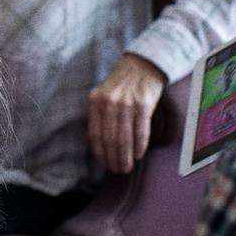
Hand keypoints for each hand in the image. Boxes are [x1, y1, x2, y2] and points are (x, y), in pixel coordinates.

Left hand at [87, 53, 166, 172]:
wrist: (142, 65)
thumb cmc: (121, 83)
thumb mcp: (102, 95)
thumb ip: (97, 117)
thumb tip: (91, 141)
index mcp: (95, 101)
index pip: (95, 134)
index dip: (99, 153)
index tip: (103, 164)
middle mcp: (109, 103)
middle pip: (110, 139)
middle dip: (113, 159)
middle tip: (117, 171)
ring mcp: (126, 103)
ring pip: (124, 138)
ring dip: (125, 157)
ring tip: (127, 168)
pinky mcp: (144, 105)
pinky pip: (141, 131)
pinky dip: (139, 146)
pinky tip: (138, 155)